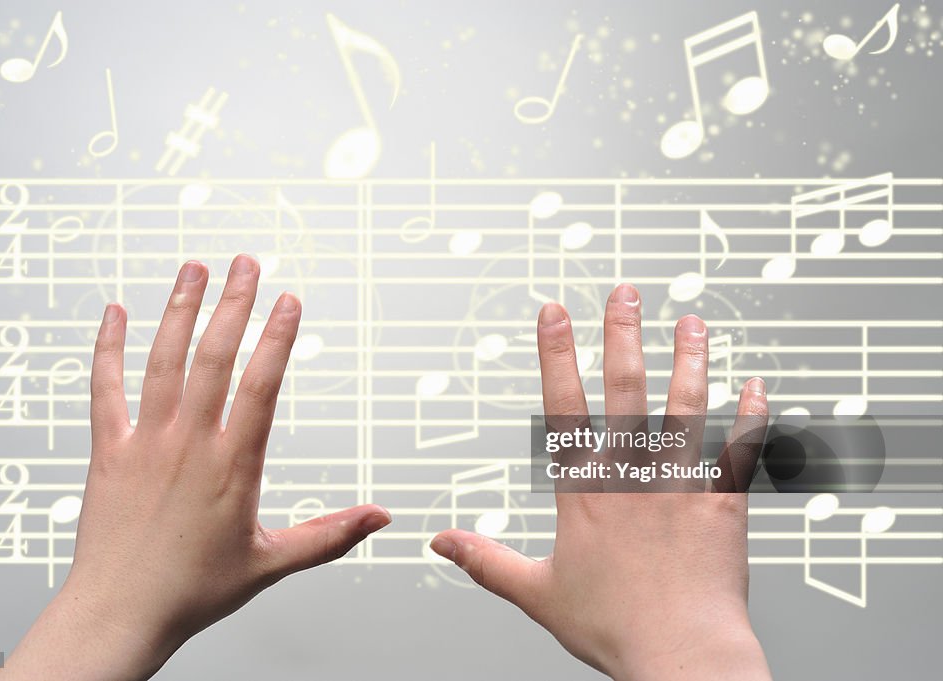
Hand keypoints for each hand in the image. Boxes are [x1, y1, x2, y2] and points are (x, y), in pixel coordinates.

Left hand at [0, 256, 390, 680]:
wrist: (120, 612)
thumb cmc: (192, 591)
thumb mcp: (272, 563)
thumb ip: (329, 535)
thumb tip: (378, 517)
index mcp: (232, 465)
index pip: (261, 385)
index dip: (277, 337)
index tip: (288, 301)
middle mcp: (188, 444)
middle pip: (214, 357)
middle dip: (232, 304)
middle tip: (245, 264)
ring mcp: (146, 442)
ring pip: (163, 361)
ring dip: (179, 310)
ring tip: (193, 270)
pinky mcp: (109, 450)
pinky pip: (105, 388)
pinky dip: (108, 347)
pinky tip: (115, 314)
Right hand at [431, 284, 771, 679]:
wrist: (681, 657)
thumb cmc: (613, 627)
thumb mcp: (535, 593)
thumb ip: (486, 561)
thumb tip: (439, 542)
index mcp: (586, 494)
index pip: (565, 409)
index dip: (558, 356)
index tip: (555, 313)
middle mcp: (633, 479)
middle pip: (627, 392)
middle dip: (623, 336)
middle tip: (626, 293)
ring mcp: (680, 487)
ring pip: (686, 409)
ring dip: (690, 361)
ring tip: (691, 322)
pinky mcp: (722, 505)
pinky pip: (740, 451)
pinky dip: (750, 416)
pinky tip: (755, 383)